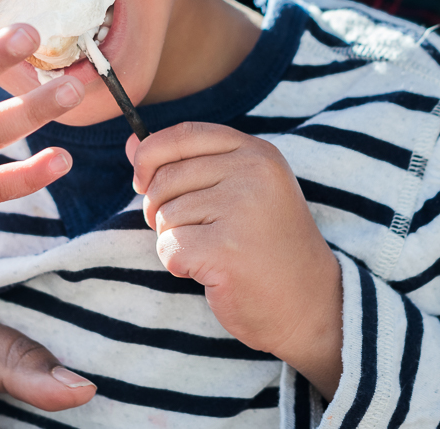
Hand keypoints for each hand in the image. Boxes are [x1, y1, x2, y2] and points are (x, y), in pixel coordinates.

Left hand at [128, 122, 343, 395]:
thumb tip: (130, 143)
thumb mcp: (238, 191)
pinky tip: (211, 271)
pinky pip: (168, 247)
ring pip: (165, 214)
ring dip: (176, 240)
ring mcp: (241, 208)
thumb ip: (186, 164)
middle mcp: (252, 172)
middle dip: (162, 209)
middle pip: (166, 177)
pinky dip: (178, 264)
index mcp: (257, 152)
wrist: (309, 304)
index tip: (143, 182)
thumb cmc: (267, 247)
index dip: (151, 155)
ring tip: (214, 252)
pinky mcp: (225, 248)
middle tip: (194, 232)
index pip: (183, 134)